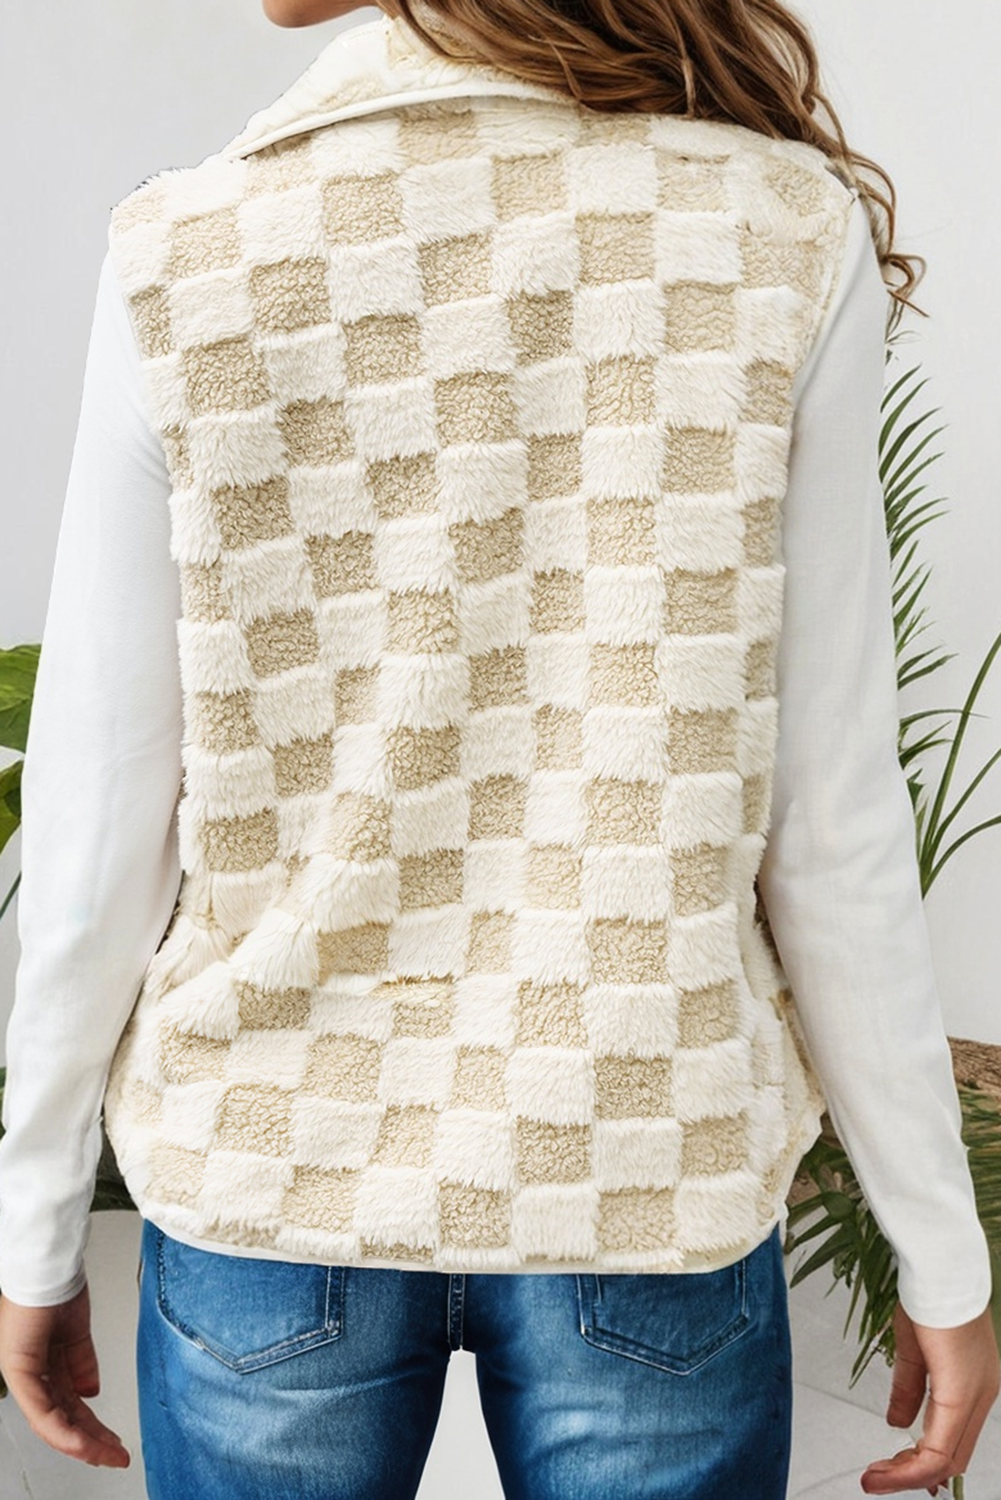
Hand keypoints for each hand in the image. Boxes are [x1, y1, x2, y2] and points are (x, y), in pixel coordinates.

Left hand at [0, 1283, 129, 1467]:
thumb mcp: (77, 1334)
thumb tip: (91, 1392)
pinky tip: (82, 1443)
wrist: (51, 1262)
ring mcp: (23, 1374)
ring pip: (52, 1424)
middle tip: (116, 1457)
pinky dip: (64, 1431)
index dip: (91, 1429)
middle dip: (92, 1443)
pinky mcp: (19, 1369)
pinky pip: (42, 1411)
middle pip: (62, 1421)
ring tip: (109, 1455)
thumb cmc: (58, 1286)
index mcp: (43, 1365)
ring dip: (84, 1443)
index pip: (66, 1408)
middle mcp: (30, 1374)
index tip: (113, 1443)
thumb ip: (82, 1364)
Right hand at [860, 1299, 999, 1494]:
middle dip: (911, 1474)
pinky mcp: (960, 1395)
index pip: (953, 1440)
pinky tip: (888, 1469)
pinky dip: (912, 1467)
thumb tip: (898, 1424)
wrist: (939, 1266)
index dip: (923, 1463)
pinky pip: (939, 1448)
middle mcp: (983, 1396)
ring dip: (908, 1475)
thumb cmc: (929, 1292)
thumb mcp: (915, 1350)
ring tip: (875, 1477)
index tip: (890, 1469)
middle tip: (877, 1477)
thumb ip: (909, 1390)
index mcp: (974, 1384)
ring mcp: (975, 1398)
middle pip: (952, 1458)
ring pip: (947, 1460)